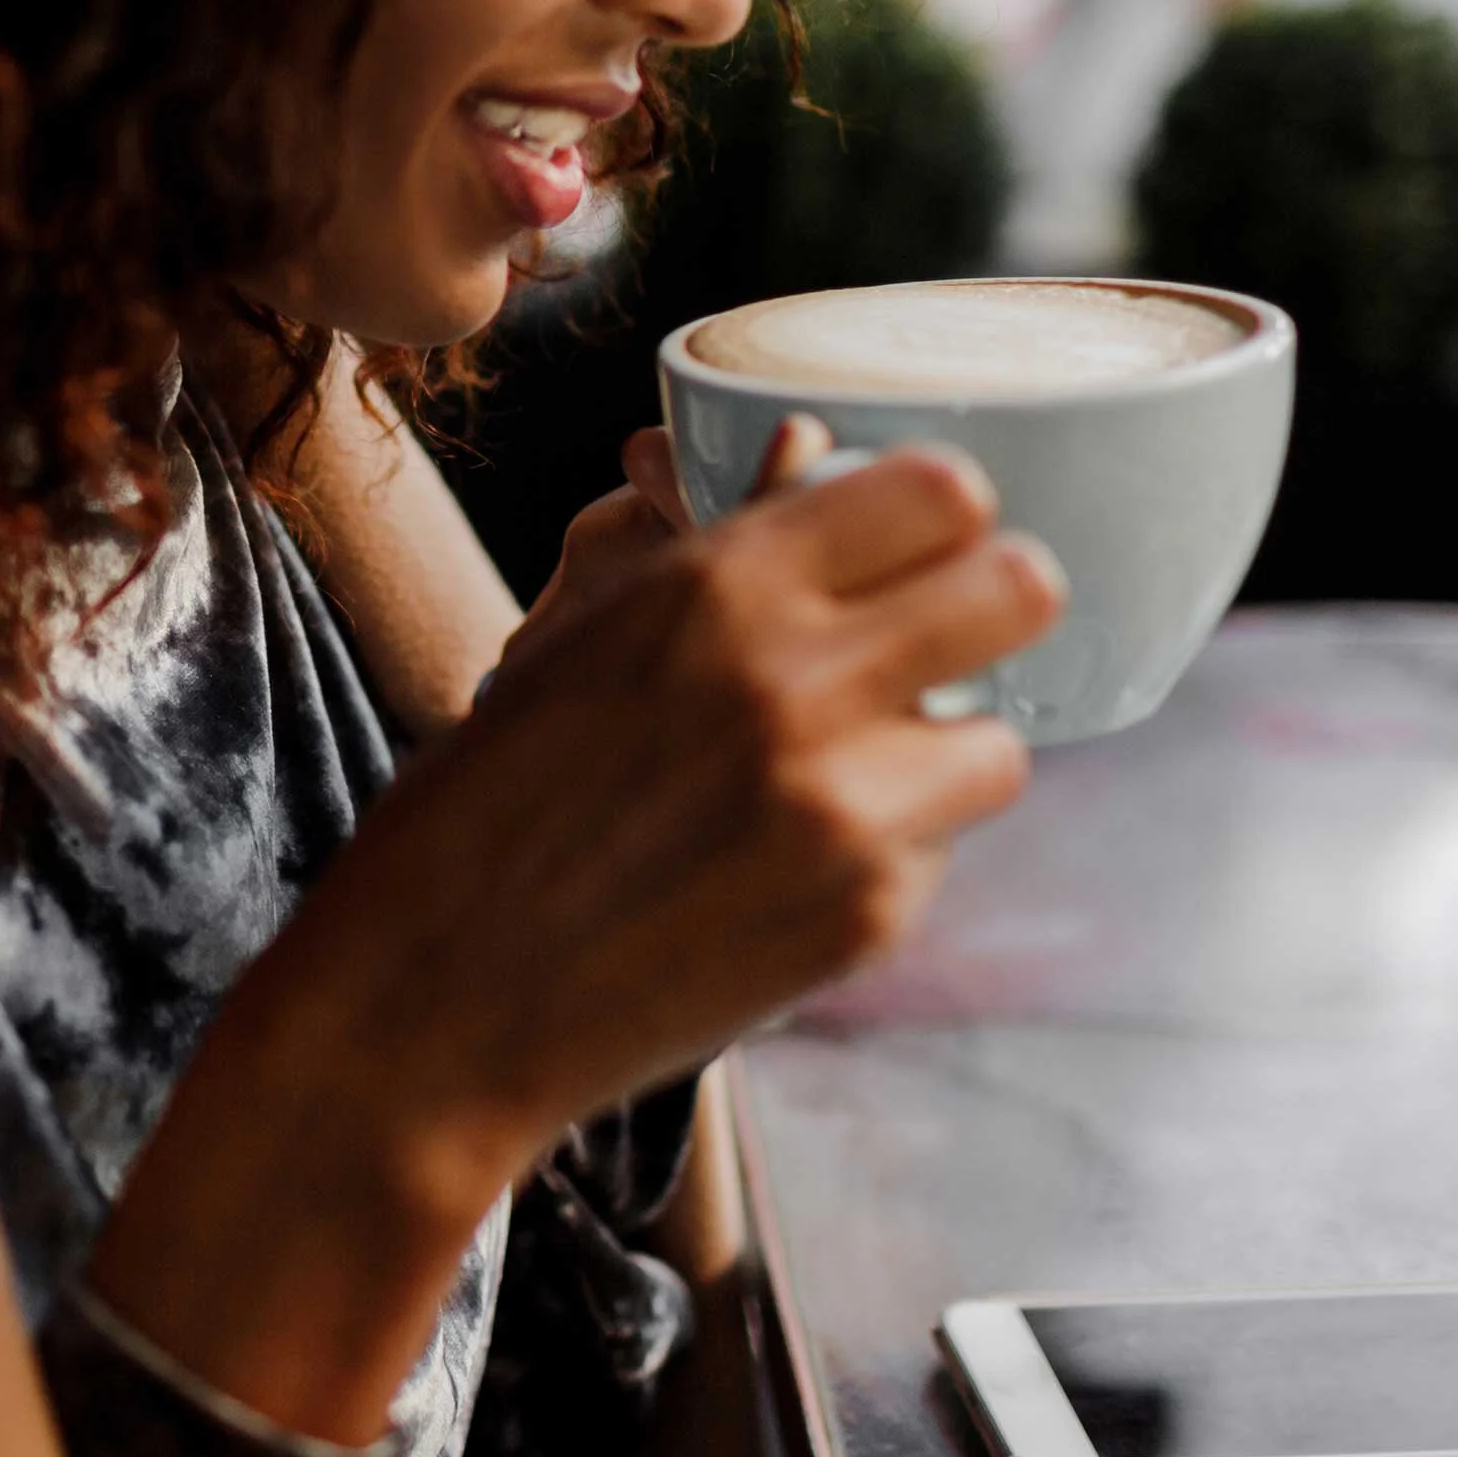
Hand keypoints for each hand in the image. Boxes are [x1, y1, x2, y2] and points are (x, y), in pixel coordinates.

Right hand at [90, 431, 1060, 1439]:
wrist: (435, 1005)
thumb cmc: (483, 809)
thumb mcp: (581, 639)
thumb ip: (718, 548)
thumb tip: (809, 451)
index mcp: (717, 585)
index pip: (941, 491)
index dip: (937, 516)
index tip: (914, 545)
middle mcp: (797, 681)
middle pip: (1023, 588)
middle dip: (987, 608)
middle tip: (939, 640)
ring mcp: (844, 808)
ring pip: (1000, 741)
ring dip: (940, 751)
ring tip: (848, 775)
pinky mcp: (867, 918)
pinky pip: (939, 851)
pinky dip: (887, 853)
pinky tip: (789, 867)